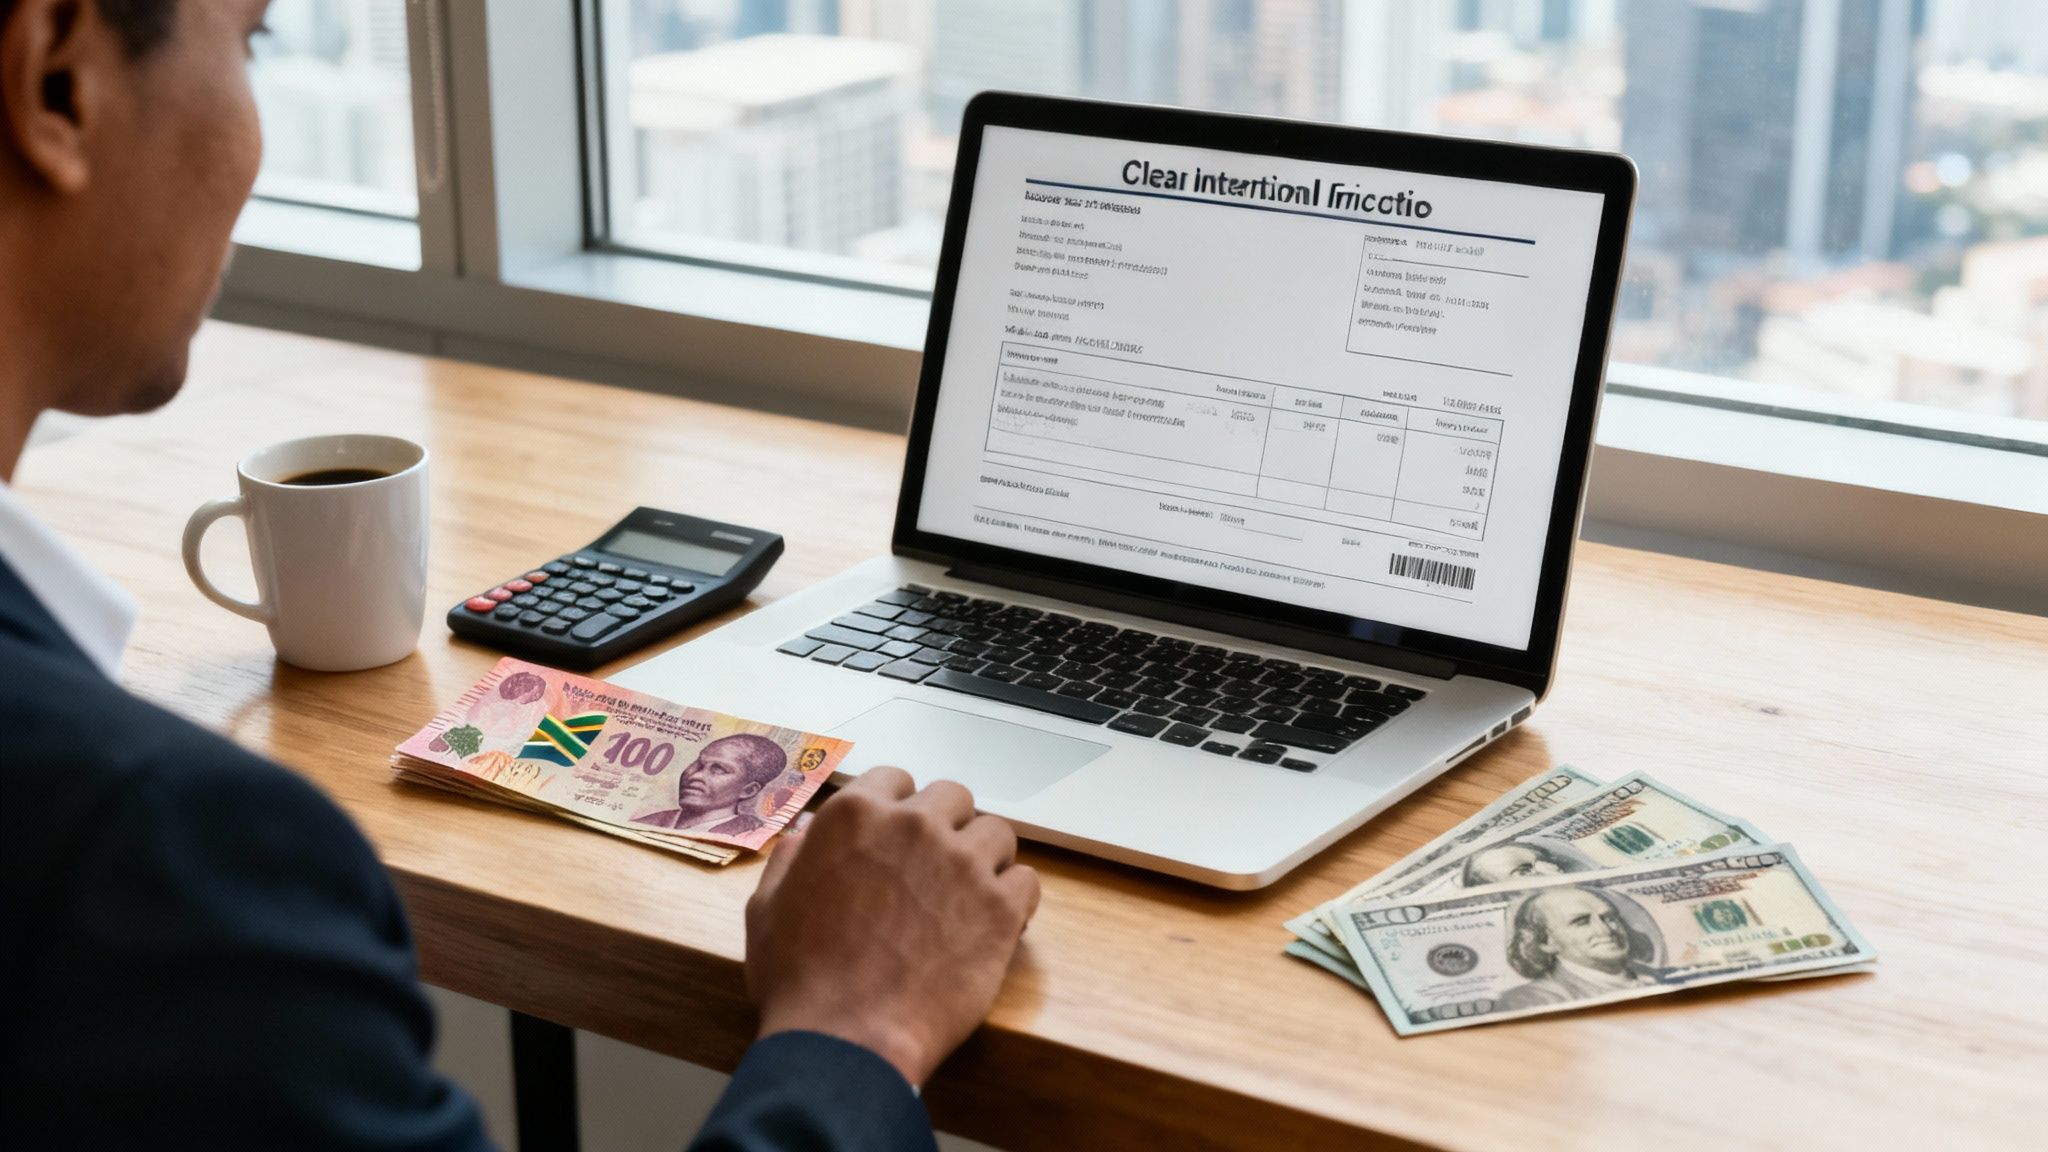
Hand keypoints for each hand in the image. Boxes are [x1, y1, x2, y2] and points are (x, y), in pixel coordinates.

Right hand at [744, 766, 1040, 1086]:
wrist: (846, 1041)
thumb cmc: (800, 981)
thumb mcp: (768, 909)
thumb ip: (791, 859)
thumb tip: (808, 830)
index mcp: (855, 815)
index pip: (896, 779)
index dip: (898, 808)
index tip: (899, 838)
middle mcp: (913, 825)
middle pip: (953, 797)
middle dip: (946, 826)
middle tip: (935, 869)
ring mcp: (961, 864)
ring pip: (996, 834)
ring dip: (984, 859)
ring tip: (968, 898)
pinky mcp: (1000, 908)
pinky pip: (1027, 881)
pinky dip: (1014, 900)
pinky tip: (993, 925)